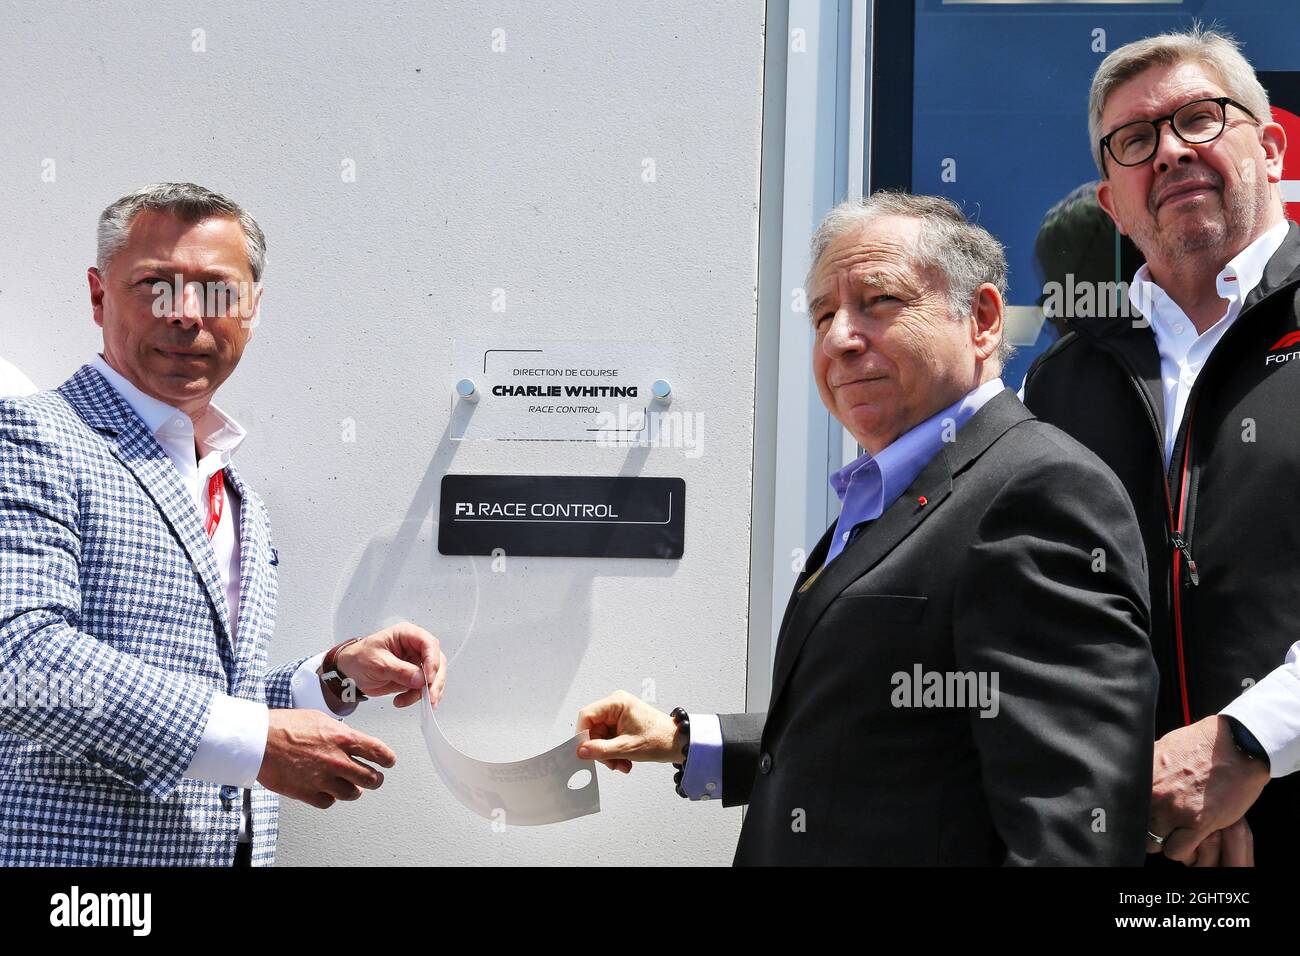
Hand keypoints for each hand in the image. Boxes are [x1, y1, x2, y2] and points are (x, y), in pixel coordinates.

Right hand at [256, 708, 395, 808]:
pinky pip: (328, 802)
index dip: (388, 759)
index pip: (379, 752)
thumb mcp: (320, 719)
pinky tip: (327, 791)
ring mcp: (323, 779)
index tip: (389, 762)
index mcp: (343, 738)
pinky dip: (329, 798)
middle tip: (373, 778)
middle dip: (375, 779)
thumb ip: (340, 732)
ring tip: (351, 787)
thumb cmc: (285, 726)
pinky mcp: (307, 793)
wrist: (259, 740)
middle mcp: (337, 760)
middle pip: (371, 778)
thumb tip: (351, 739)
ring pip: (352, 794)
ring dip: (353, 790)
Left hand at [331, 621, 446, 707]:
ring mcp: (415, 663)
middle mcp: (415, 647)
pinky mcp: (413, 677)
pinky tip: (402, 701)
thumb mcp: (378, 663)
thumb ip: (400, 671)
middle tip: (429, 697)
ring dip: (426, 693)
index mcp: (407, 635)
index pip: (429, 644)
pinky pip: (423, 689)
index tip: (428, 678)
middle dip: (434, 681)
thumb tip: (420, 679)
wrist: (348, 673)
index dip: (432, 661)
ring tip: (407, 700)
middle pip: (437, 662)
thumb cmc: (359, 659)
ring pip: (433, 678)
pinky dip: (416, 698)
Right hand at [575, 690, 685, 772]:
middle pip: (593, 729)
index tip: (584, 752)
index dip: (583, 735)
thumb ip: (601, 750)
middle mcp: (616, 705)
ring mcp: (619, 715)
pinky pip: (609, 739)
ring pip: (601, 737)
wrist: (679, 743)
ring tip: (622, 764)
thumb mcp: (627, 748)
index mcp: (617, 702)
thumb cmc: (660, 739)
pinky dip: (614, 752)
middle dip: (601, 750)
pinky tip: (625, 761)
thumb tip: (581, 751)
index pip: (587, 716)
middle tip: (611, 764)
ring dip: (609, 754)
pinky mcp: (622, 724)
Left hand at [1148, 715, 1268, 863]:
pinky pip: (1176, 851)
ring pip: (1154, 845)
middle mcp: (1153, 794)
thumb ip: (1148, 768)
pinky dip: (1184, 850)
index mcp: (1143, 776)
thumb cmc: (1202, 743)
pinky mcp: (1197, 822)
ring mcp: (1173, 810)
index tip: (1144, 816)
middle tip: (1166, 824)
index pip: (1123, 807)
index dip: (1135, 815)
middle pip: (1137, 828)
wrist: (1236, 745)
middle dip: (1150, 829)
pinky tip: (1193, 838)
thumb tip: (1137, 777)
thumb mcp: (1163, 747)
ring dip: (1167, 841)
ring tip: (1180, 832)